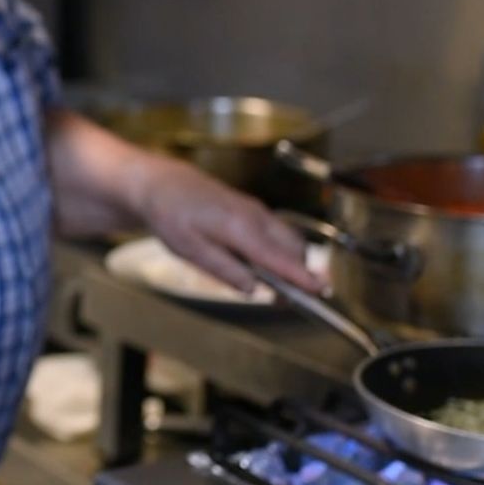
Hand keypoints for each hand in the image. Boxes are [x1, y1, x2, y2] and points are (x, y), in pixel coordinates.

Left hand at [133, 155, 324, 293]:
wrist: (162, 184)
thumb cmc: (171, 216)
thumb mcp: (190, 250)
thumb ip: (225, 270)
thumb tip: (255, 289)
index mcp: (239, 228)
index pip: (279, 257)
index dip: (302, 276)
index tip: (322, 291)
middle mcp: (254, 216)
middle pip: (294, 249)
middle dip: (300, 273)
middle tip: (291, 300)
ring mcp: (256, 210)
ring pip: (288, 239)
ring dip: (291, 262)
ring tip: (279, 287)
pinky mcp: (252, 209)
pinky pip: (277, 232)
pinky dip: (280, 250)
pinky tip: (264, 266)